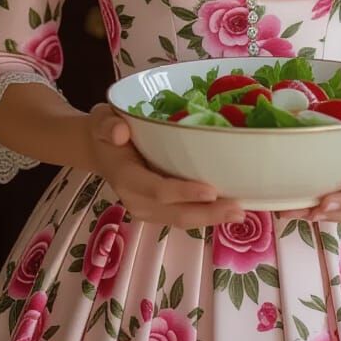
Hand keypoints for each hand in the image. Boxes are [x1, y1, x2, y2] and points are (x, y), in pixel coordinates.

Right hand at [85, 103, 246, 227]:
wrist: (99, 148)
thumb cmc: (106, 130)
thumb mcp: (102, 120)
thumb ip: (108, 125)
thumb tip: (121, 132)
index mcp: (126, 178)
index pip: (158, 190)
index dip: (185, 193)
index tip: (212, 191)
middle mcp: (137, 200)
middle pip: (176, 213)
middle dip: (208, 214)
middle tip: (240, 210)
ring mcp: (147, 209)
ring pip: (182, 220)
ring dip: (211, 218)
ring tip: (241, 212)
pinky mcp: (157, 210)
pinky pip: (183, 216)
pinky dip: (206, 215)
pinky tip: (227, 210)